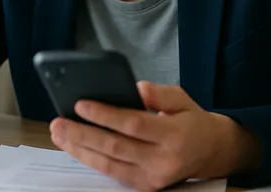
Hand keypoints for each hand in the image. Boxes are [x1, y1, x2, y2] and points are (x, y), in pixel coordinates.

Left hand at [49, 81, 260, 191]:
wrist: (212, 152)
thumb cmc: (191, 120)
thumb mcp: (181, 98)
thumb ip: (158, 93)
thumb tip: (133, 89)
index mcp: (174, 134)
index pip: (133, 124)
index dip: (105, 115)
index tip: (81, 104)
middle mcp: (163, 160)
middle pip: (115, 147)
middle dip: (83, 134)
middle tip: (59, 122)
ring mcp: (153, 178)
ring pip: (109, 165)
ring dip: (80, 150)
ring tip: (59, 134)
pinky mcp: (146, 187)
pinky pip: (113, 173)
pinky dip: (91, 160)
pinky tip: (75, 147)